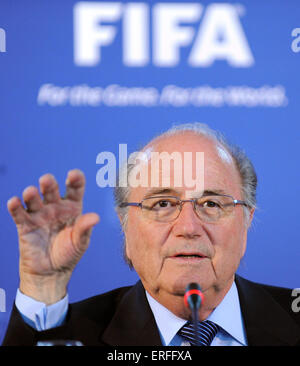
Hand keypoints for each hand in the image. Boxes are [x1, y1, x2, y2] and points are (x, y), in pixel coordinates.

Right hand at [7, 169, 99, 303]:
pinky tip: (14, 202)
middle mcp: (55, 207)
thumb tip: (95, 217)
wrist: (51, 272)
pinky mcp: (25, 225)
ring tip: (30, 192)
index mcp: (72, 207)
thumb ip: (85, 228)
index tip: (73, 174)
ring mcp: (39, 214)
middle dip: (49, 184)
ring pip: (34, 199)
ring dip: (31, 194)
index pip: (74, 189)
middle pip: (51, 190)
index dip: (75, 179)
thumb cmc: (69, 254)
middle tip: (47, 180)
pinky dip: (15, 207)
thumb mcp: (80, 242)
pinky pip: (19, 213)